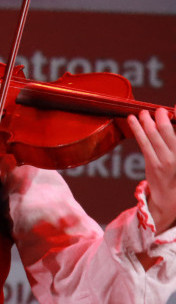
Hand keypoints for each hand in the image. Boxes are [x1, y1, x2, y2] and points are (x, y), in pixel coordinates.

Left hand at [127, 105, 175, 230]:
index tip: (175, 107)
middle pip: (167, 130)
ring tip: (142, 112)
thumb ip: (174, 140)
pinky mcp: (152, 164)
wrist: (170, 196)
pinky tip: (132, 120)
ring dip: (147, 121)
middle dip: (161, 117)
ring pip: (153, 135)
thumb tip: (172, 118)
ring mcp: (165, 160)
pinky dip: (137, 129)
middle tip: (158, 110)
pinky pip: (143, 142)